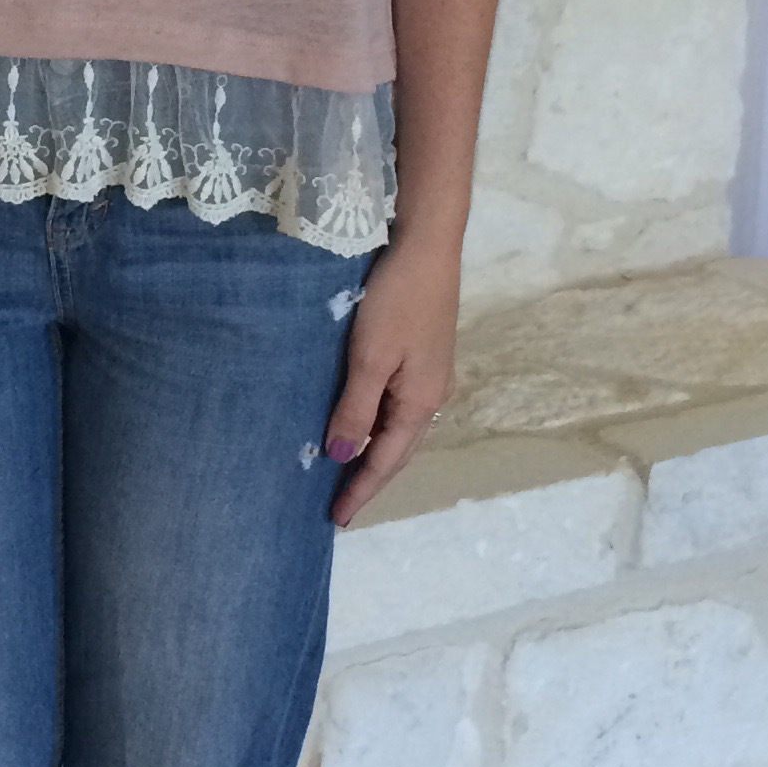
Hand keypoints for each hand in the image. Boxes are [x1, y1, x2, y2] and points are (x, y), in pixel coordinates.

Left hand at [323, 234, 458, 526]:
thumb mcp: (369, 358)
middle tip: (338, 505)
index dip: (360, 490)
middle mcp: (431, 397)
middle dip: (368, 479)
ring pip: (397, 429)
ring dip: (372, 453)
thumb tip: (342, 456)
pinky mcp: (422, 357)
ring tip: (343, 473)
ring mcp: (429, 376)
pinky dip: (376, 425)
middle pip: (396, 451)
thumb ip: (355, 409)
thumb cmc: (396, 300)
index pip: (386, 462)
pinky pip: (396, 406)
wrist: (427, 247)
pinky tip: (358, 424)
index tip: (336, 519)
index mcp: (420, 403)